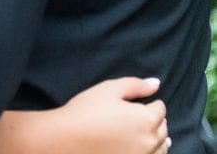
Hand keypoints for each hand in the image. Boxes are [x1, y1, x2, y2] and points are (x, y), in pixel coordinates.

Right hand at [54, 76, 169, 153]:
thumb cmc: (87, 111)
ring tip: (146, 133)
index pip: (160, 109)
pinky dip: (153, 153)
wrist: (67, 140)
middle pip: (162, 128)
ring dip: (157, 139)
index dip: (151, 102)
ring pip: (161, 148)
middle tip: (140, 115)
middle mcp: (149, 142)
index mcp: (146, 119)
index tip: (140, 102)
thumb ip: (135, 85)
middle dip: (155, 120)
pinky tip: (145, 149)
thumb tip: (156, 83)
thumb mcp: (109, 89)